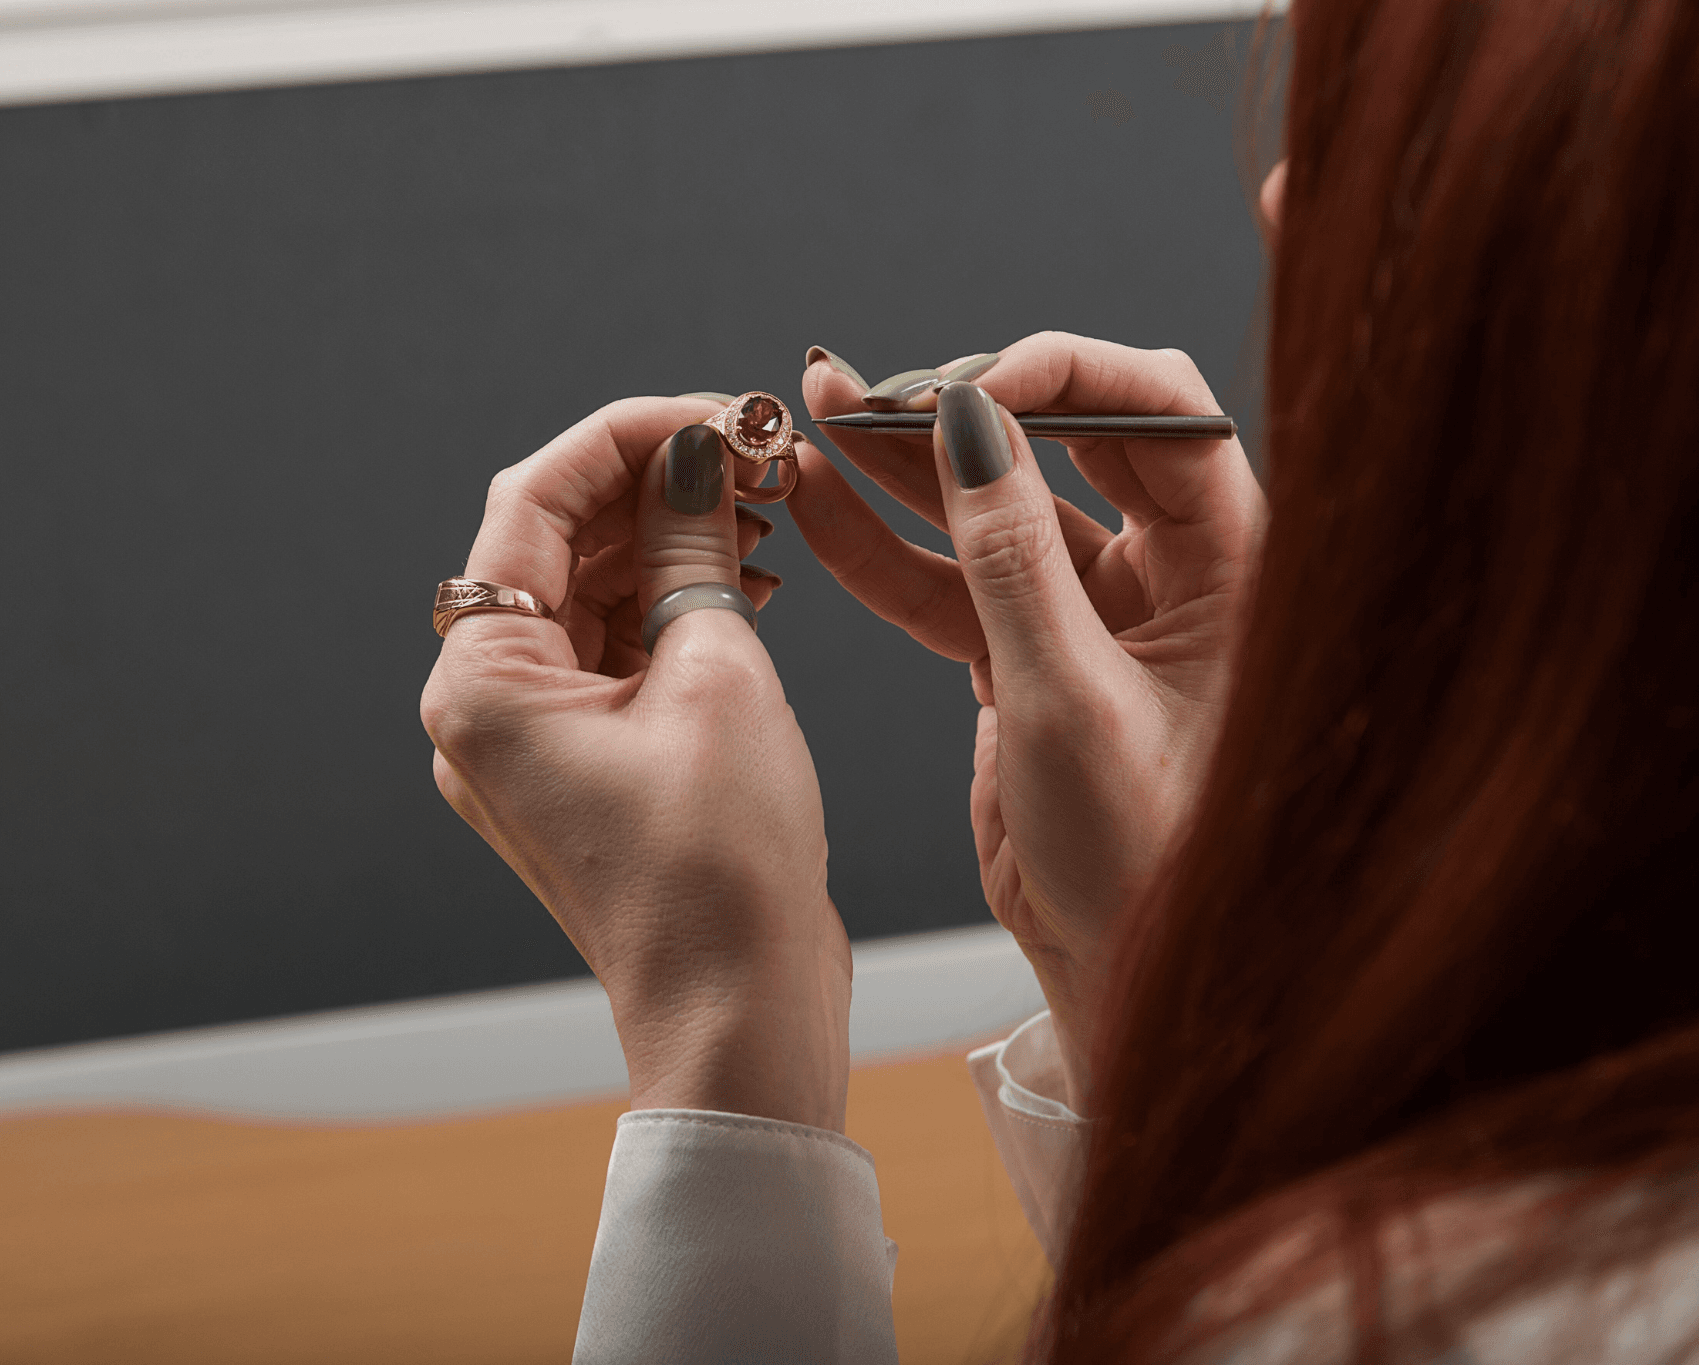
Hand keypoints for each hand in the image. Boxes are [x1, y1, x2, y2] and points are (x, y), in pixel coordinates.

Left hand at [421, 397, 850, 1130]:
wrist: (738, 1013)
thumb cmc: (720, 867)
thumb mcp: (715, 674)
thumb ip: (690, 546)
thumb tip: (696, 455)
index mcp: (481, 682)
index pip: (533, 502)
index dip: (627, 437)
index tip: (715, 411)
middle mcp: (482, 708)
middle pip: (554, 546)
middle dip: (653, 488)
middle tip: (754, 454)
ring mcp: (526, 742)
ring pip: (587, 596)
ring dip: (666, 543)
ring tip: (761, 510)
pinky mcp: (577, 766)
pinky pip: (610, 654)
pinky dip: (669, 607)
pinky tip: (744, 579)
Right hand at [791, 337, 1265, 1107]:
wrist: (1123, 977)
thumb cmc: (1144, 860)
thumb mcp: (1069, 699)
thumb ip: (1009, 556)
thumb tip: (967, 417)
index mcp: (1230, 564)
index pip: (1160, 414)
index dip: (1063, 376)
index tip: (967, 388)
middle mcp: (1168, 570)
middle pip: (1062, 440)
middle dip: (960, 406)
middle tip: (868, 390)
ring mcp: (1091, 611)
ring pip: (988, 507)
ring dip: (901, 465)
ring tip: (814, 411)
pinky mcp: (1025, 656)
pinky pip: (948, 583)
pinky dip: (880, 548)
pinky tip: (817, 502)